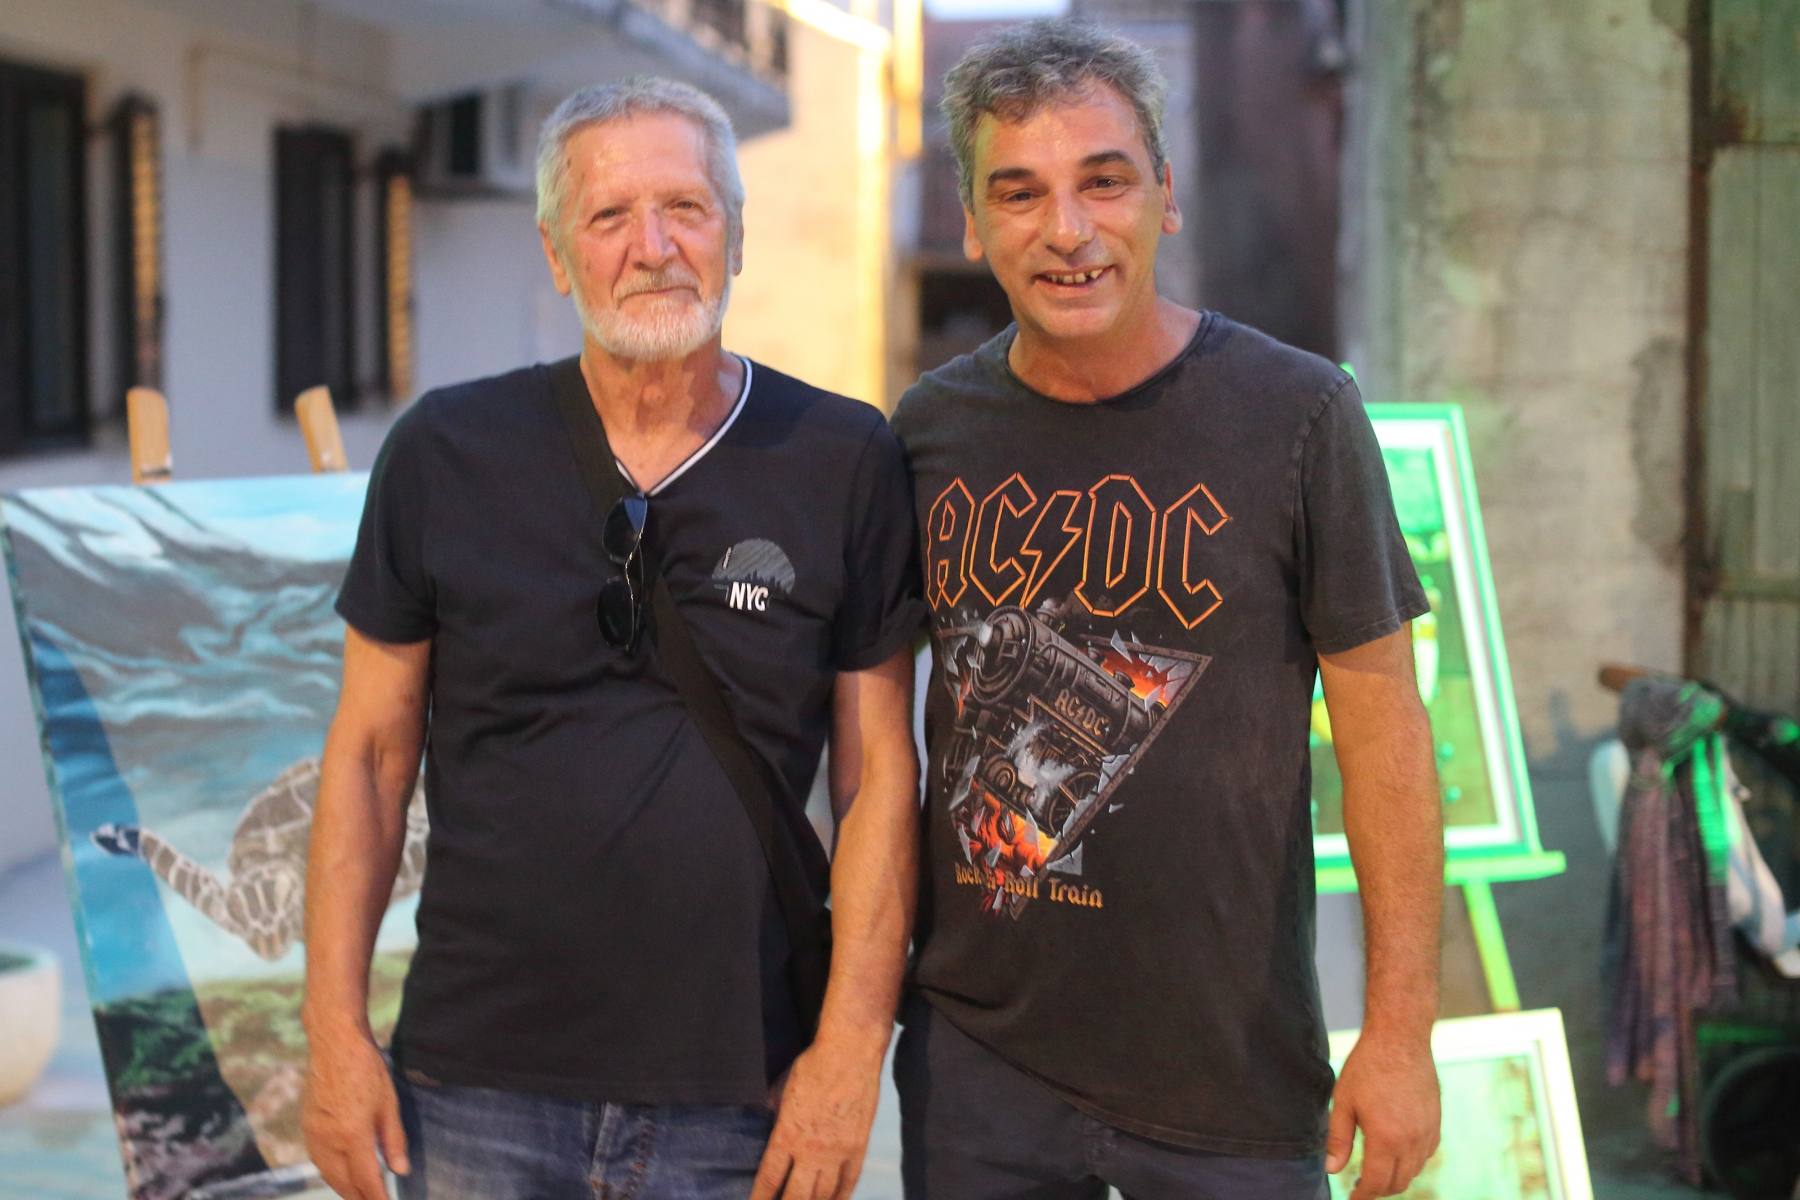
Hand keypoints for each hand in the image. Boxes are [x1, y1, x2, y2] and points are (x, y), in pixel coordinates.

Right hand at [302, 1025, 409, 1199]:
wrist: (334, 1044)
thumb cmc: (367, 1070)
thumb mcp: (389, 1103)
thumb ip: (394, 1140)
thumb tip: (400, 1171)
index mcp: (352, 1134)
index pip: (366, 1179)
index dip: (377, 1198)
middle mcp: (328, 1140)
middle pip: (343, 1183)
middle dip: (359, 1198)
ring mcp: (313, 1134)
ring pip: (328, 1174)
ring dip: (344, 1188)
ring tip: (360, 1195)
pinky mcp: (306, 1127)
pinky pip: (318, 1160)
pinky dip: (331, 1173)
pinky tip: (342, 1174)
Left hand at [750, 1034, 885, 1199]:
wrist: (850, 1051)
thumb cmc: (813, 1065)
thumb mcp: (781, 1087)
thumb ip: (772, 1108)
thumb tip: (764, 1114)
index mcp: (787, 1135)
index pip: (769, 1179)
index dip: (760, 1199)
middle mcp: (811, 1150)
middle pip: (796, 1197)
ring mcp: (838, 1152)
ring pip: (822, 1195)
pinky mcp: (859, 1147)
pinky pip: (849, 1183)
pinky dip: (839, 1198)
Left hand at [1324, 1032, 1439, 1199]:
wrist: (1401, 1039)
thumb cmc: (1368, 1067)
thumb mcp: (1343, 1101)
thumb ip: (1338, 1139)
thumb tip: (1333, 1169)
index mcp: (1385, 1138)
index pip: (1376, 1182)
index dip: (1363, 1195)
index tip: (1353, 1198)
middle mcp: (1412, 1140)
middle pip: (1398, 1182)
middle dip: (1379, 1190)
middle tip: (1361, 1187)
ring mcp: (1428, 1132)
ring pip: (1414, 1171)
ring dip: (1396, 1177)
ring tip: (1376, 1172)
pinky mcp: (1436, 1123)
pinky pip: (1426, 1155)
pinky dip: (1411, 1162)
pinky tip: (1396, 1153)